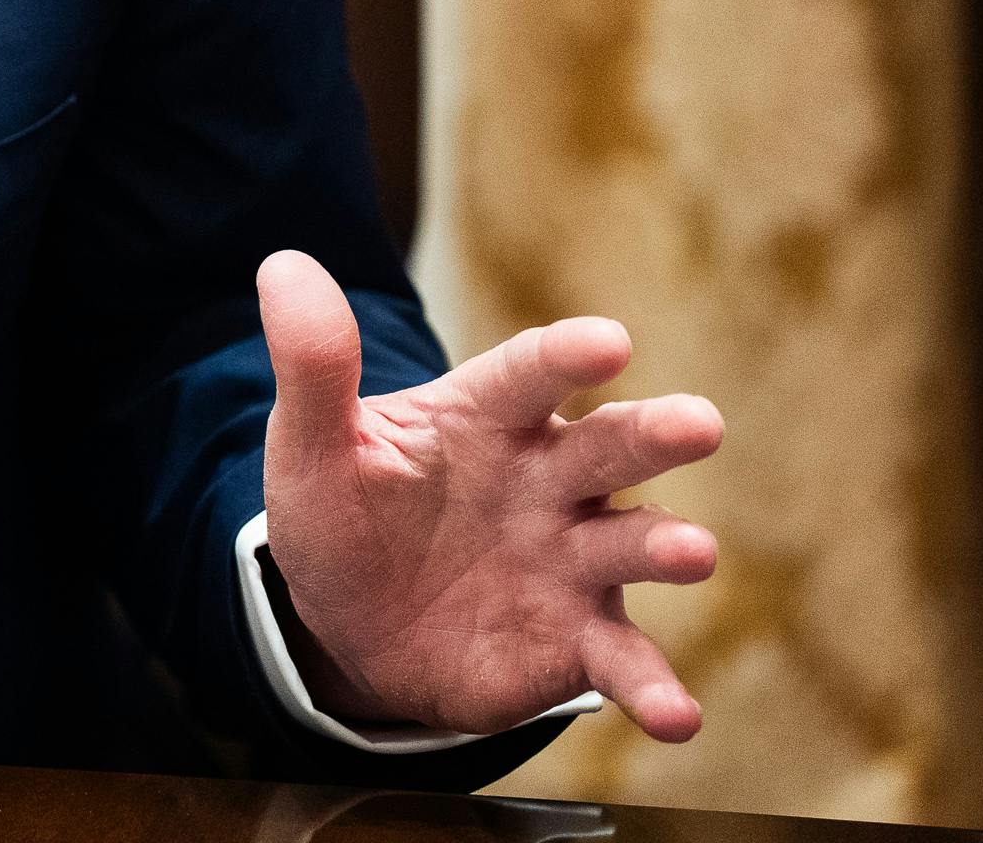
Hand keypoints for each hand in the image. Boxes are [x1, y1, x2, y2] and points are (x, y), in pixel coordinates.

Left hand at [257, 249, 722, 740]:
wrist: (349, 626)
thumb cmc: (346, 514)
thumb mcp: (313, 445)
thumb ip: (313, 365)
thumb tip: (284, 267)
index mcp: (487, 415)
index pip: (528, 373)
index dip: (566, 356)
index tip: (607, 341)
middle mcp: (547, 480)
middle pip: (607, 447)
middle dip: (654, 433)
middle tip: (698, 422)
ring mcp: (572, 561)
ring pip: (633, 544)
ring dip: (666, 546)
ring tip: (692, 551)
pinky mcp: (578, 641)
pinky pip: (622, 661)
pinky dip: (653, 686)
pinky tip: (677, 714)